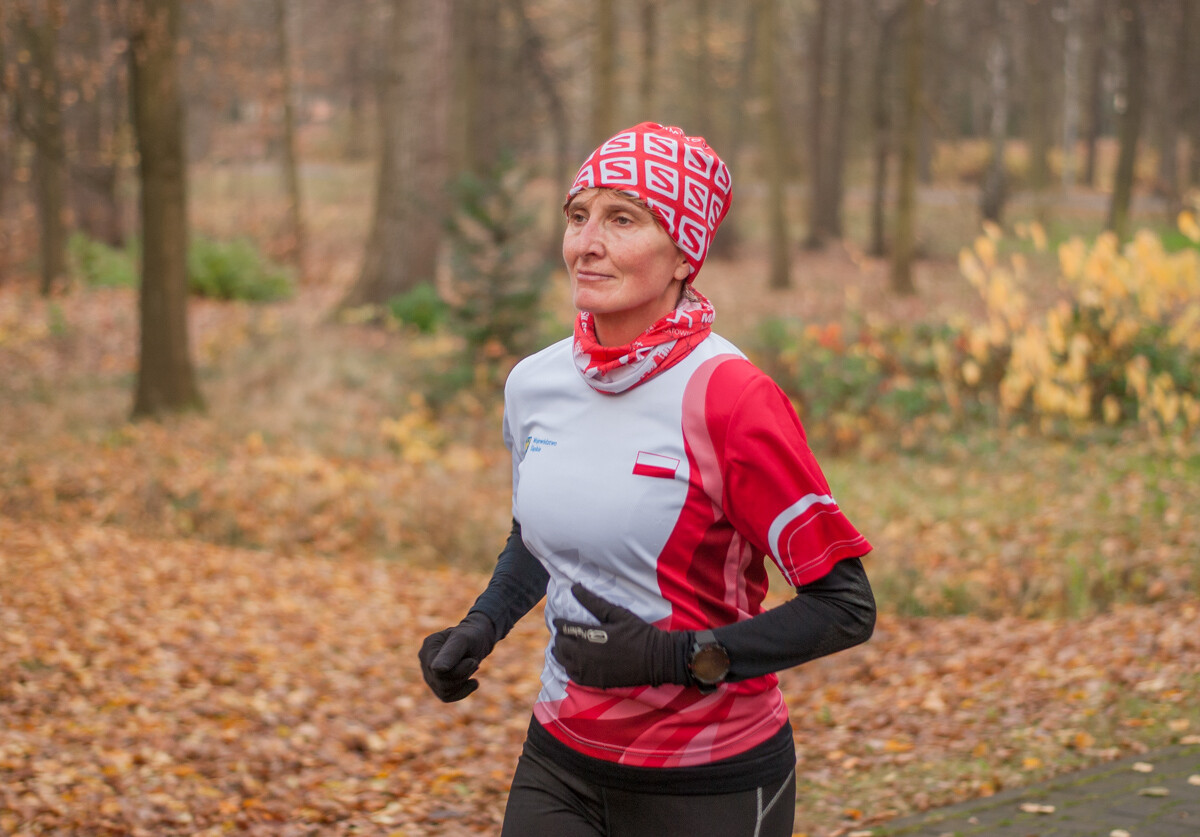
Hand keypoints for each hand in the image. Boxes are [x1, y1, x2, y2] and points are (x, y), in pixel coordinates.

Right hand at [418, 611, 496, 701]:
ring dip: (463, 680)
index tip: (473, 661)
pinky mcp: (436, 684)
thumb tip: (436, 669)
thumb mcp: (464, 640)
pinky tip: (473, 682)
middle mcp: (424, 660)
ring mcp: (429, 673)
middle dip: (463, 674)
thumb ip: (451, 652)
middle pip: (440, 683)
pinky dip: (463, 691)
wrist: (478, 639)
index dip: (459, 670)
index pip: (438, 671)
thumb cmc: (471, 635)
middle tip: (474, 661)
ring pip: (444, 692)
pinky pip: (446, 697)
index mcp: (429, 646)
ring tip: (471, 665)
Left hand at [552, 584, 688, 688]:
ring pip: (564, 662)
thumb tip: (575, 587)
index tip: (557, 620)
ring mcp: (589, 670)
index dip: (559, 623)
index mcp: (590, 635)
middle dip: (559, 638)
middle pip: (561, 645)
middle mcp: (585, 654)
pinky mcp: (595, 681)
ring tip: (562, 647)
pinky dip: (569, 668)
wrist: (656, 659)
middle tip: (561, 633)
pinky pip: (573, 676)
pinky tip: (572, 663)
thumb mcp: (617, 613)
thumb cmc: (638, 632)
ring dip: (560, 653)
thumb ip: (593, 602)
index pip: (565, 628)